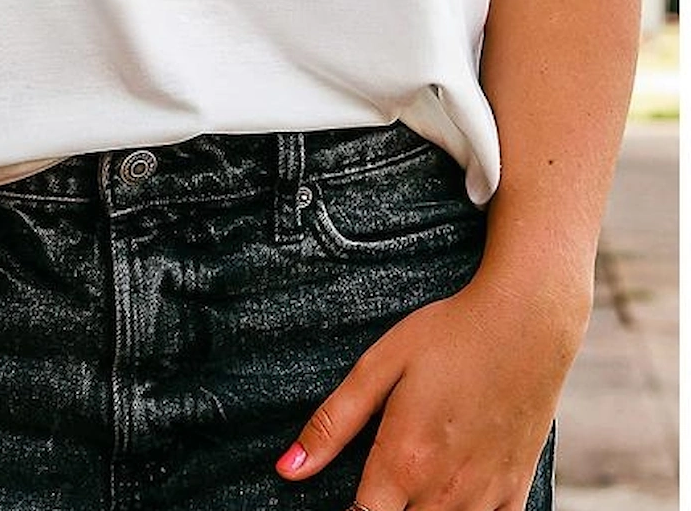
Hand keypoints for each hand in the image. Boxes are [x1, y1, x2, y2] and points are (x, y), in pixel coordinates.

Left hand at [274, 266, 591, 509]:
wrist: (526, 321)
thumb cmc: (447, 335)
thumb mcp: (380, 365)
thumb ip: (333, 422)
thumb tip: (286, 470)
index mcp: (404, 460)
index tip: (348, 495)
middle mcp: (445, 490)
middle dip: (383, 510)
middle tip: (380, 480)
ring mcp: (485, 496)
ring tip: (411, 482)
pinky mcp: (516, 490)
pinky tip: (452, 493)